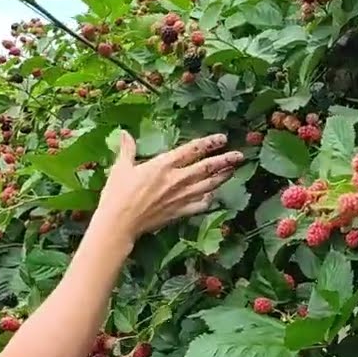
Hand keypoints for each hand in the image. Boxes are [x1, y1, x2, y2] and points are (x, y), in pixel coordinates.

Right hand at [95, 131, 243, 240]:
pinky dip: (209, 200)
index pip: (192, 150)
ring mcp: (180, 197)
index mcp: (163, 165)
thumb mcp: (121, 168)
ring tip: (233, 171)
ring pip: (208, 186)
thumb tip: (125, 133)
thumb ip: (127, 149)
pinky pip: (200, 205)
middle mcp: (177, 180)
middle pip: (207, 168)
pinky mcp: (179, 212)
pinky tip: (214, 196)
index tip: (223, 138)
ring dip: (222, 178)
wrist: (120, 223)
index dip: (209, 143)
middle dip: (225, 161)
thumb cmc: (117, 194)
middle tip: (240, 155)